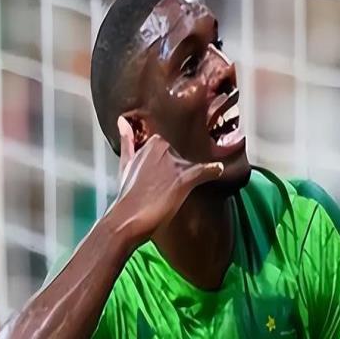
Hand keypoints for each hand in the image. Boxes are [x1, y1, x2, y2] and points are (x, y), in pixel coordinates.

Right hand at [111, 116, 223, 242]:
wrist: (127, 218)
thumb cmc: (127, 194)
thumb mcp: (125, 163)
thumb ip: (127, 141)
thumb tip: (122, 121)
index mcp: (150, 143)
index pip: (169, 146)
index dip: (169, 162)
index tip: (165, 173)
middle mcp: (162, 148)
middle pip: (181, 156)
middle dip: (178, 168)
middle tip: (168, 185)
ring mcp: (173, 163)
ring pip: (192, 164)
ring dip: (192, 173)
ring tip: (182, 187)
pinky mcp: (183, 178)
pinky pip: (204, 170)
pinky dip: (213, 171)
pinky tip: (217, 171)